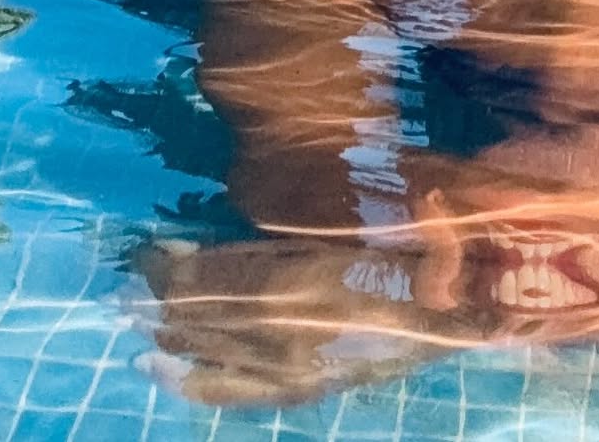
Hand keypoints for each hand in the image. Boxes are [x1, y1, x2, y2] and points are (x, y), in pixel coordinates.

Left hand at [132, 236, 462, 405]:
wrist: (465, 311)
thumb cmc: (417, 249)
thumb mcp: (351, 214)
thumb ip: (302, 217)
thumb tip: (241, 207)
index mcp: (289, 285)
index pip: (203, 281)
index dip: (168, 267)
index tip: (147, 248)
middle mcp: (277, 333)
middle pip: (196, 316)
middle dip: (158, 295)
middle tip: (133, 273)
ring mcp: (286, 369)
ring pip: (206, 351)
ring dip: (167, 332)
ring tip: (136, 317)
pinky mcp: (299, 389)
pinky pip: (231, 391)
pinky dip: (193, 381)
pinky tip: (163, 371)